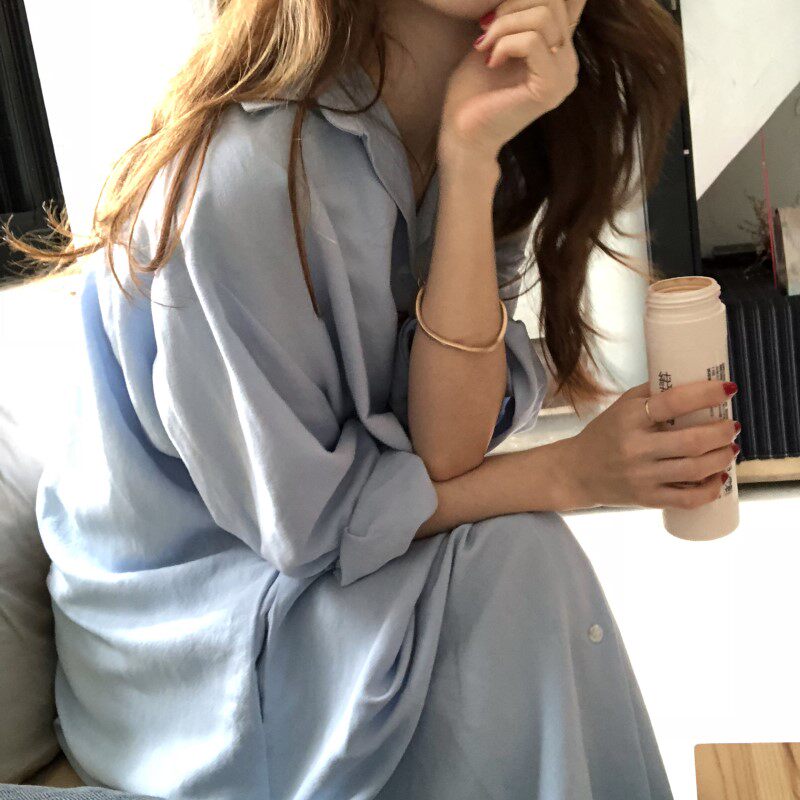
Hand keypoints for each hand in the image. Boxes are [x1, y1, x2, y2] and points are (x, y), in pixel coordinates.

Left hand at [438, 0, 586, 164]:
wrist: (464, 134)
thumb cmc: (473, 91)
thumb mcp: (496, 38)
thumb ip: (516, 13)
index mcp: (560, 47)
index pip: (569, 0)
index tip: (499, 13)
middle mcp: (568, 61)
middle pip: (554, 0)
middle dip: (511, 4)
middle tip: (485, 28)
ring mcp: (563, 76)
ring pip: (544, 17)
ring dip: (504, 24)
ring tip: (485, 46)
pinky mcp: (550, 89)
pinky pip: (532, 42)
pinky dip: (504, 44)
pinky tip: (491, 62)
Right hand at [564, 379, 740, 510]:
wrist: (576, 472)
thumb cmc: (604, 434)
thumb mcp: (620, 407)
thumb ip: (651, 394)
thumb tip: (693, 380)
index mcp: (629, 419)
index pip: (673, 402)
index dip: (705, 395)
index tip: (728, 389)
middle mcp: (635, 448)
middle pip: (691, 441)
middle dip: (722, 432)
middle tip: (731, 425)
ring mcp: (642, 476)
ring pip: (695, 470)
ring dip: (722, 457)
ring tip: (729, 448)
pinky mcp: (647, 498)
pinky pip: (688, 499)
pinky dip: (711, 489)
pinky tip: (719, 478)